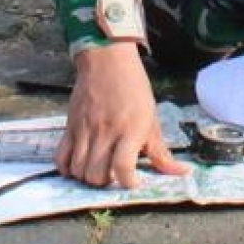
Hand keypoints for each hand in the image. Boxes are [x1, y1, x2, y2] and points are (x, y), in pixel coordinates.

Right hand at [60, 44, 186, 188]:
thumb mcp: (152, 119)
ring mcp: (85, 129)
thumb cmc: (134, 89)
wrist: (107, 60)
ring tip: (98, 169)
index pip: (123, 168)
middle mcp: (106, 132)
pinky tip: (79, 165)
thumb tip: (183, 173)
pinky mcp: (70, 126)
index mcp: (130, 129)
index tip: (133, 182)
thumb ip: (161, 152)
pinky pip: (60, 157)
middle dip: (106, 183)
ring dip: (88, 177)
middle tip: (114, 174)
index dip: (128, 183)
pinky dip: (67, 168)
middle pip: (97, 175)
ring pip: (78, 170)